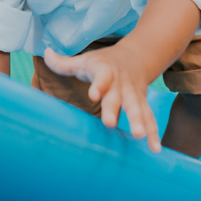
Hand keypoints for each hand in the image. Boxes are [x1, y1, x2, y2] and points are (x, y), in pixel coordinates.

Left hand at [43, 45, 161, 151]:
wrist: (136, 56)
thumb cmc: (103, 62)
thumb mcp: (84, 60)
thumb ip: (63, 62)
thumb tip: (46, 52)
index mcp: (105, 71)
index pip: (101, 77)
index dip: (98, 85)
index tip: (94, 94)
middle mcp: (120, 84)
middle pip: (118, 97)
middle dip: (115, 109)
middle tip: (110, 123)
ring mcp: (133, 94)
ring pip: (137, 108)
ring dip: (139, 122)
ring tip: (139, 137)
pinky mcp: (142, 103)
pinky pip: (149, 117)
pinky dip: (153, 132)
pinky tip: (154, 149)